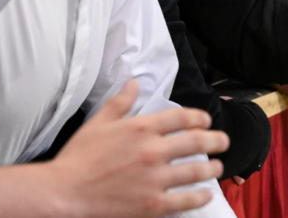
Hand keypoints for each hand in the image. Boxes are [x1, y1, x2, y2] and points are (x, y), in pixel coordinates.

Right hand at [47, 80, 228, 217]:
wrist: (63, 193)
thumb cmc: (77, 158)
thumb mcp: (97, 123)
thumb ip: (120, 103)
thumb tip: (134, 83)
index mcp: (142, 128)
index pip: (183, 117)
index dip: (201, 117)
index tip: (207, 121)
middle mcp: (154, 150)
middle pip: (198, 141)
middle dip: (217, 140)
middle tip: (224, 142)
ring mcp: (156, 179)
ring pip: (197, 170)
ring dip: (212, 167)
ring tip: (217, 167)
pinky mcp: (153, 204)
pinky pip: (186, 200)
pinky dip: (201, 197)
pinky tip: (207, 195)